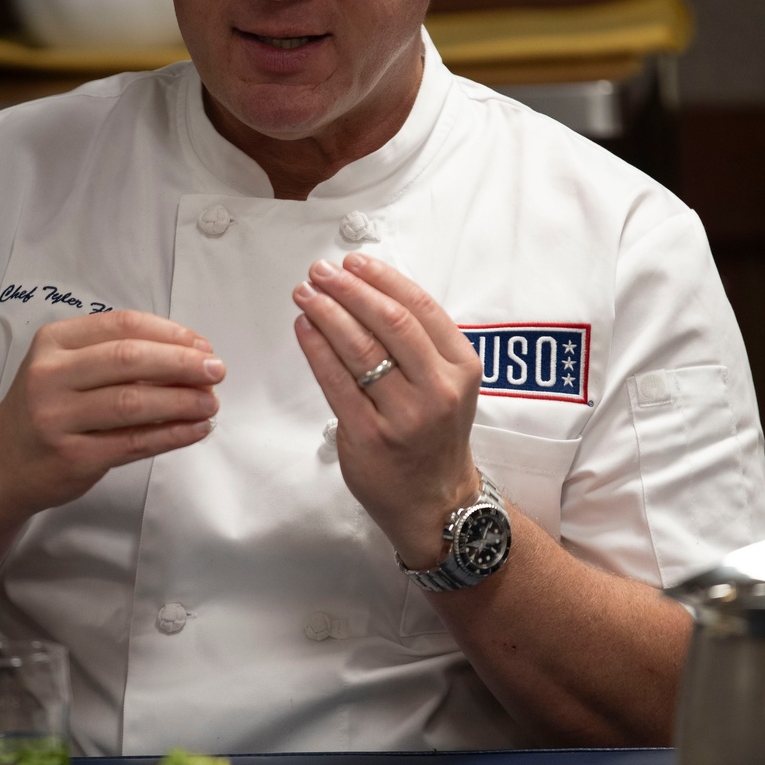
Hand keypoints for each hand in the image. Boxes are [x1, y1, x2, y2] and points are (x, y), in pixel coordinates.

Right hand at [0, 310, 224, 521]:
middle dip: (182, 363)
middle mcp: (51, 375)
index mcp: (54, 341)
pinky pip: (134, 442)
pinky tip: (196, 430)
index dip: (170, 333)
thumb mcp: (66, 367)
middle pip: (129, 359)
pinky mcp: (73, 457)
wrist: (0, 465)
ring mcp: (58, 417)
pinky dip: (172, 435)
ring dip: (182, 401)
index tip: (203, 346)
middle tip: (217, 371)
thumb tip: (191, 355)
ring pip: (134, 402)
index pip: (122, 324)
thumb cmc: (47, 408)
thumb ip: (115, 356)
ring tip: (211, 403)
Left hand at [293, 255, 480, 568]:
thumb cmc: (434, 436)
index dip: (383, 279)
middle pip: (389, 322)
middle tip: (321, 271)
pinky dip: (317, 348)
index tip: (354, 262)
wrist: (435, 502)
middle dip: (350, 289)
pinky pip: (337, 381)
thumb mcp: (449, 385)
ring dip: (327, 312)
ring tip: (306, 294)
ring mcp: (404, 415)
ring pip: (360, 348)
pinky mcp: (369, 436)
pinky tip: (304, 328)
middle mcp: (437, 389)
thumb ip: (421, 344)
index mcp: (461, 368)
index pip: (420, 307)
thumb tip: (370, 291)